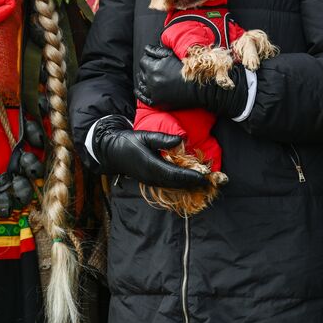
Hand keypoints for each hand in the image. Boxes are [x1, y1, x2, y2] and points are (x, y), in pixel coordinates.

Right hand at [87, 117, 207, 188]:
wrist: (112, 153)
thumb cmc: (128, 142)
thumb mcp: (145, 136)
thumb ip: (163, 139)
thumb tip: (182, 140)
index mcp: (151, 166)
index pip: (175, 174)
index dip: (191, 176)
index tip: (204, 176)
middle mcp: (152, 178)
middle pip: (177, 183)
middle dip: (194, 183)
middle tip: (211, 180)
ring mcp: (151, 182)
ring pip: (174, 186)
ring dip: (189, 185)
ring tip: (205, 182)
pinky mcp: (151, 182)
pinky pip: (169, 185)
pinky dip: (181, 184)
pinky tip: (191, 181)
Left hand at [136, 43, 248, 118]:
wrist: (201, 88)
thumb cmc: (190, 69)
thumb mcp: (173, 56)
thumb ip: (158, 51)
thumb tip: (147, 49)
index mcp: (154, 68)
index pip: (143, 60)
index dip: (148, 58)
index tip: (152, 58)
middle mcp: (151, 81)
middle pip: (141, 72)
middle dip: (146, 68)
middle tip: (153, 67)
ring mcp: (154, 93)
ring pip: (141, 84)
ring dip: (144, 79)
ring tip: (149, 77)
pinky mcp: (157, 102)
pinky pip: (143, 98)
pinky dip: (141, 93)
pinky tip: (141, 89)